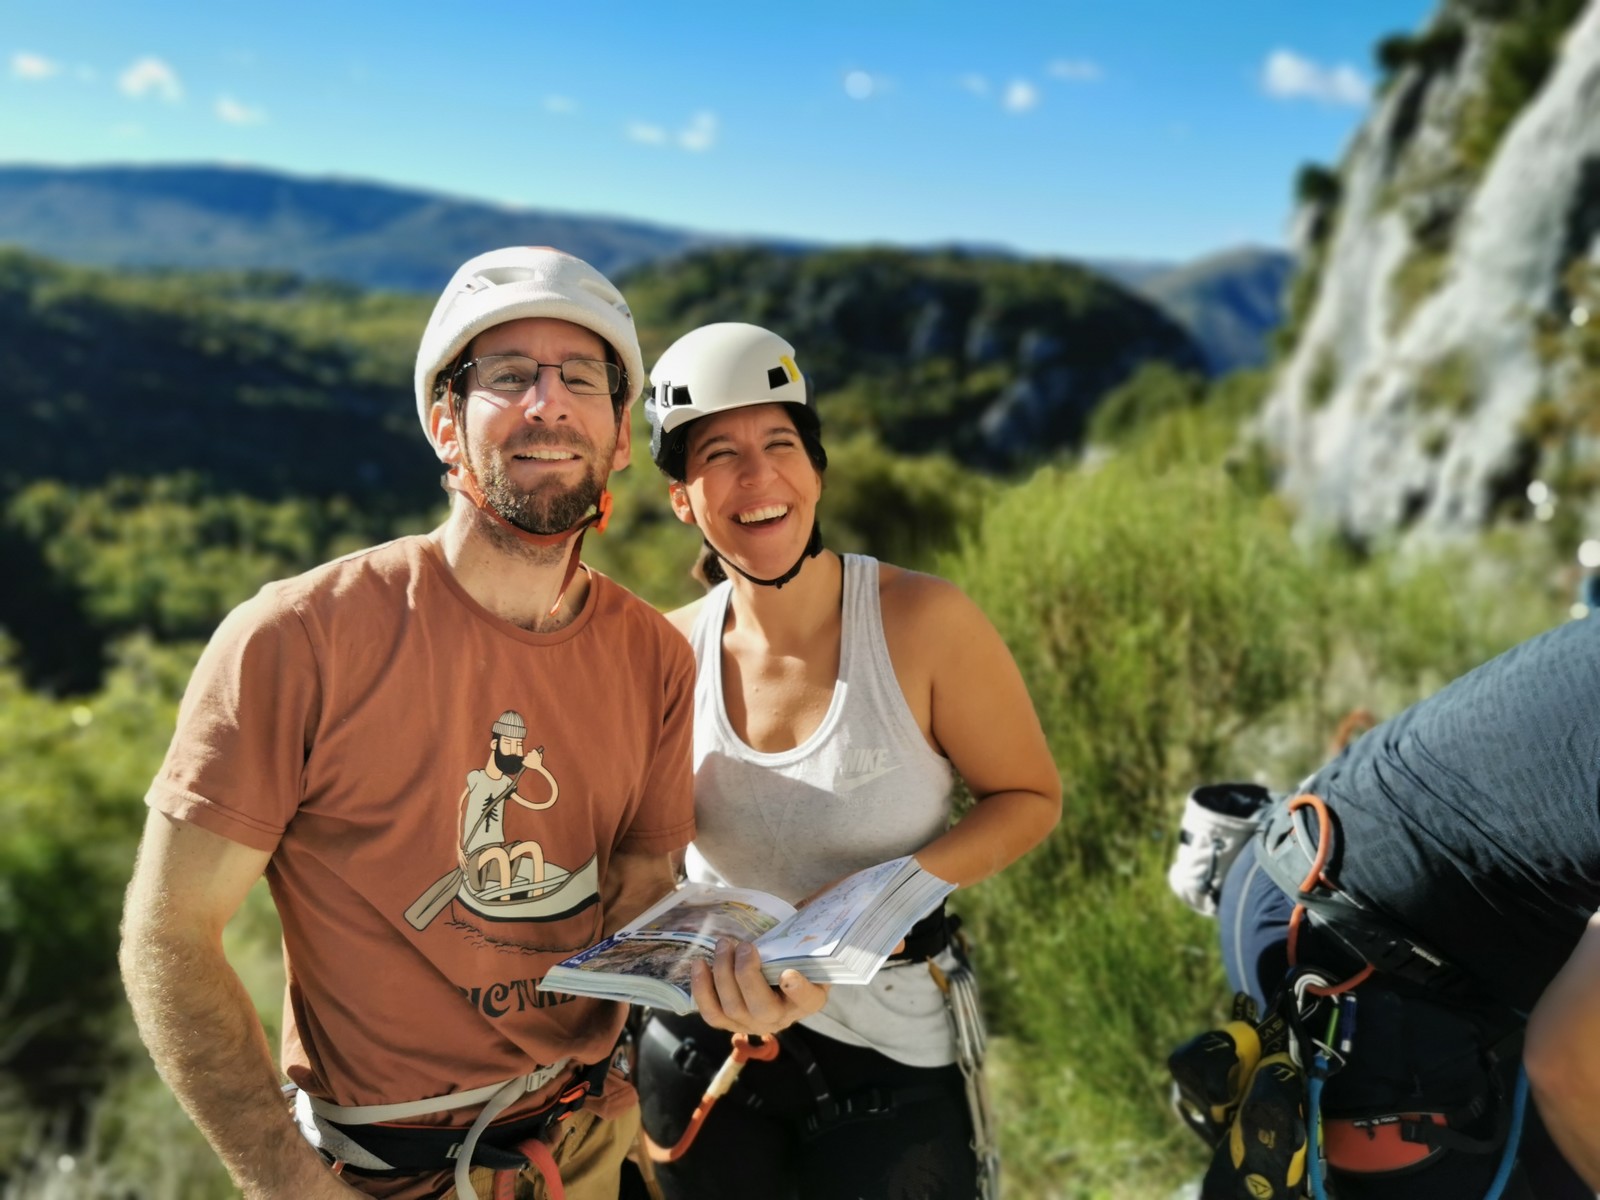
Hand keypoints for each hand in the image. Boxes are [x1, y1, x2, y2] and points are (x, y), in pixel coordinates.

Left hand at [690, 939, 828, 1035]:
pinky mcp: (729, 1022)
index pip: (807, 999)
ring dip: (723, 974)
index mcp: (809, 998)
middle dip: (746, 974)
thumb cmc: (791, 955)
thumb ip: (801, 933)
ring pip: (732, 1009)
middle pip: (761, 1008)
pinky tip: (700, 964)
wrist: (775, 974)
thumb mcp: (804, 945)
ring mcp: (753, 1024)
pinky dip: (702, 989)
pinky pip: (712, 1014)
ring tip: (724, 945)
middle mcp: (782, 1018)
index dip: (798, 990)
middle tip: (745, 945)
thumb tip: (802, 902)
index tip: (788, 974)